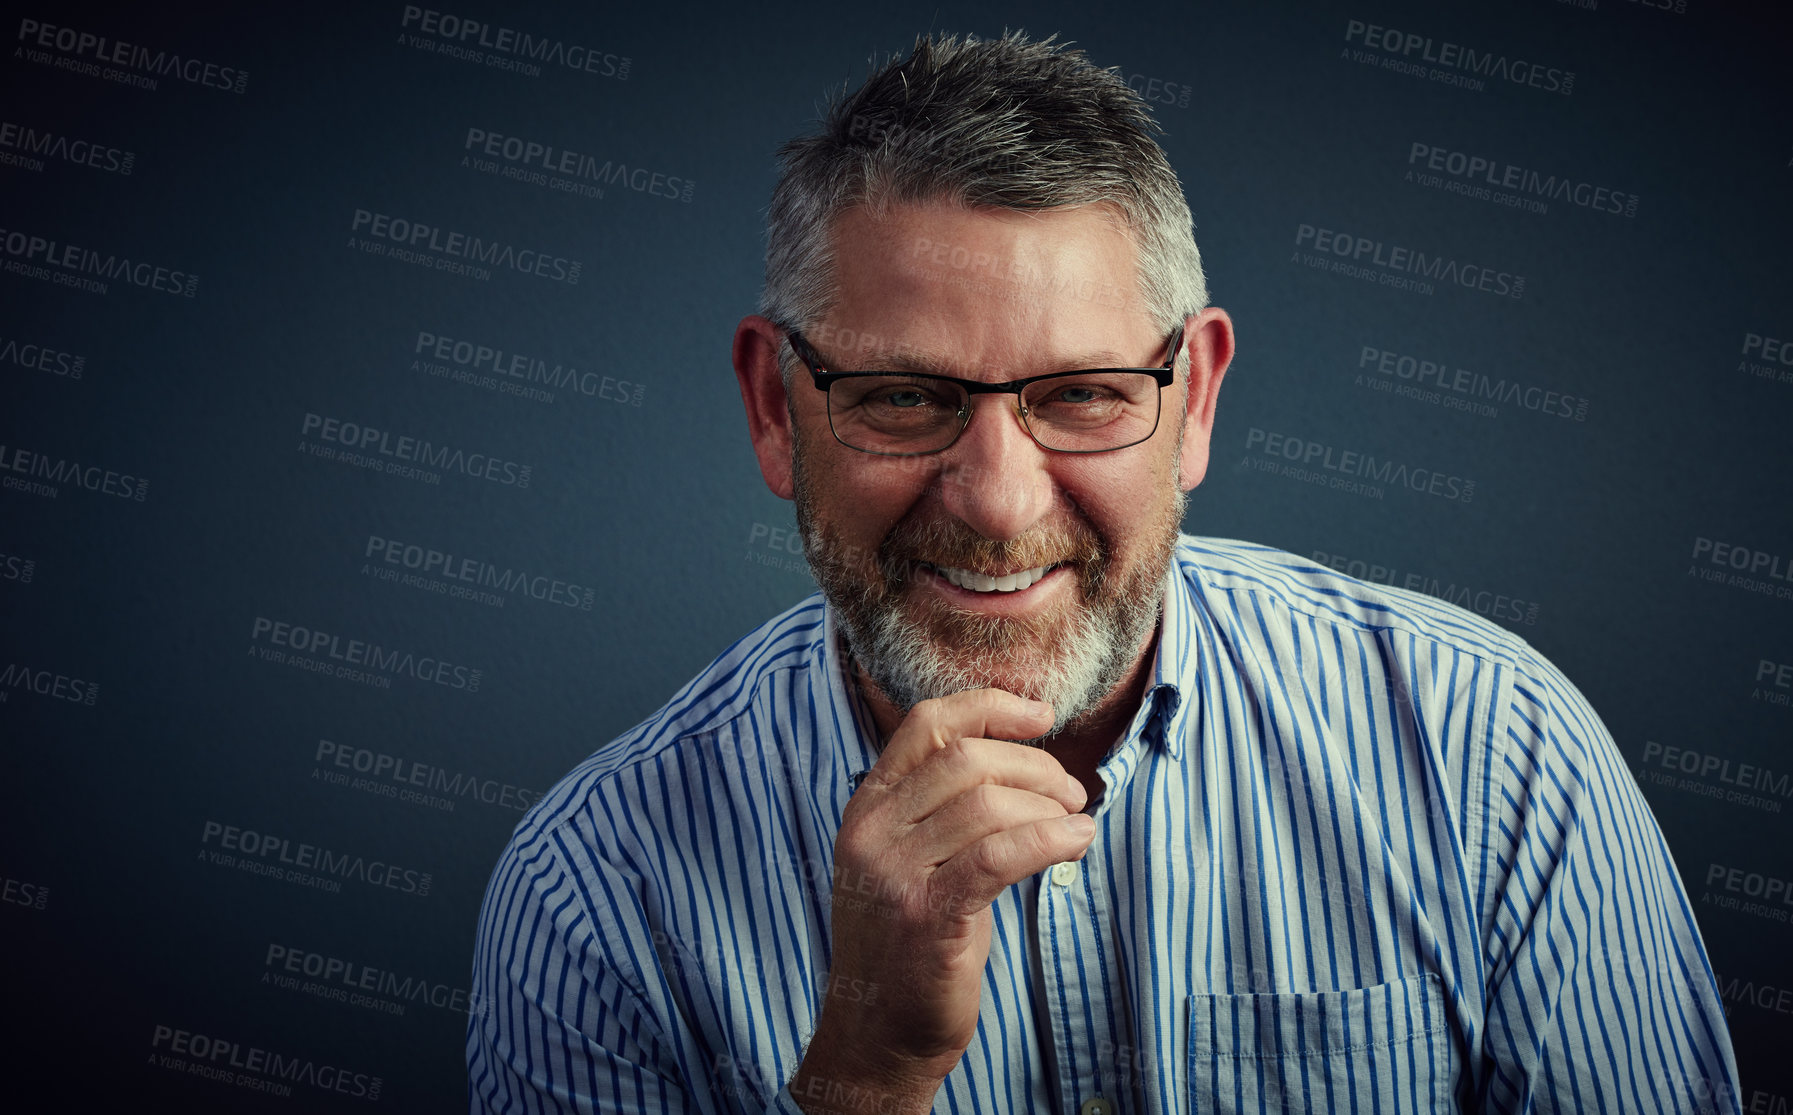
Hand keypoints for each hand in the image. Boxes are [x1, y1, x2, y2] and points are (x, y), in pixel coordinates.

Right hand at [788, 689, 1094, 1111]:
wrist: (878, 1033)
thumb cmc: (911, 942)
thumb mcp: (910, 859)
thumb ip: (942, 807)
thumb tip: (1022, 755)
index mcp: (867, 807)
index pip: (926, 724)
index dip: (990, 708)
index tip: (1042, 716)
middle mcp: (872, 832)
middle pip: (968, 759)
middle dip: (1035, 767)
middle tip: (1072, 793)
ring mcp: (893, 873)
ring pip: (989, 804)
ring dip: (1050, 807)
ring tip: (1076, 824)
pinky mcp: (927, 916)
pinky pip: (1000, 854)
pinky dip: (1051, 839)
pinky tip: (1077, 842)